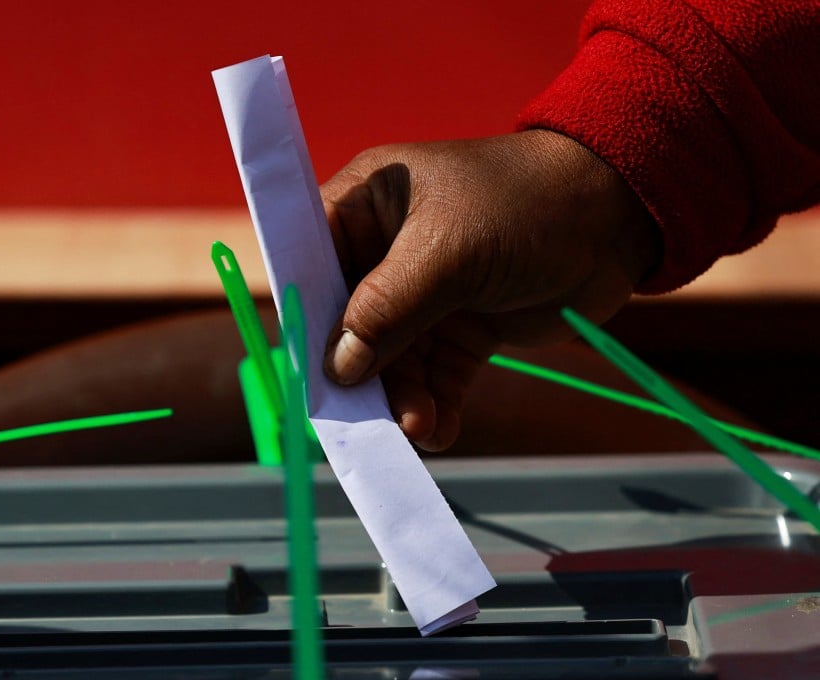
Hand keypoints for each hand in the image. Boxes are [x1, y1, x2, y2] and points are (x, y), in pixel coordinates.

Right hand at [320, 130, 659, 450]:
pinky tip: (441, 430)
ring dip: (402, 396)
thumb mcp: (448, 252)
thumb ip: (387, 309)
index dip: (300, 313)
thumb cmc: (525, 207)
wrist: (620, 220)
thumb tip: (337, 367)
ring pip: (392, 357)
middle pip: (348, 321)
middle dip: (359, 369)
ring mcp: (425, 293)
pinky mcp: (463, 327)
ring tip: (419, 427)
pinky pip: (435, 375)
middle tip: (362, 419)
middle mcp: (386, 250)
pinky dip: (435, 404)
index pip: (310, 261)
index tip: (301, 366)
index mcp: (366, 204)